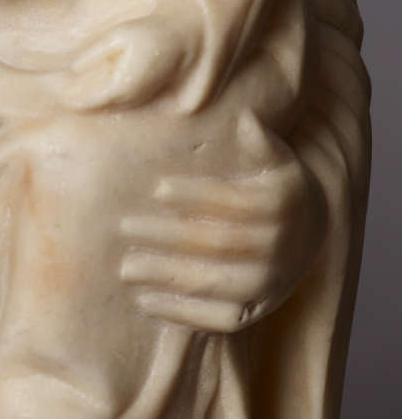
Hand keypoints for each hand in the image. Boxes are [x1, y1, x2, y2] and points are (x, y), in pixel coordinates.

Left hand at [119, 128, 326, 332]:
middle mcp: (280, 249)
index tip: (156, 188)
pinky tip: (146, 301)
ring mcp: (269, 285)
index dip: (194, 195)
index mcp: (282, 206)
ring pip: (213, 282)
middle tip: (125, 226)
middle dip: (167, 235)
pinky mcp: (256, 312)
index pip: (232, 202)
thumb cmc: (279, 185)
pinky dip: (182, 314)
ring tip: (126, 267)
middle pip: (216, 243)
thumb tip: (247, 118)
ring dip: (167, 276)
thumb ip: (263, 141)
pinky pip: (218, 319)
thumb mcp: (281, 159)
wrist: (313, 231)